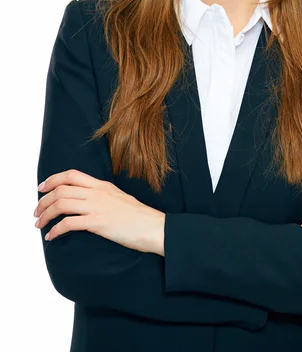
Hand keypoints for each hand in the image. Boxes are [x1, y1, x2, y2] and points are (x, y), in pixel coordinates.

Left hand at [34, 169, 164, 254]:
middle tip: (36, 212)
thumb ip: (102, 196)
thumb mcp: (119, 198)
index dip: (52, 180)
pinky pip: (68, 224)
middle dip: (43, 201)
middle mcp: (97, 193)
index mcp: (102, 185)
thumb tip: (86, 201)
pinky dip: (55, 230)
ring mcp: (97, 207)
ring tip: (39, 224)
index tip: (41, 188)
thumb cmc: (138, 216)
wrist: (153, 226)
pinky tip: (51, 237)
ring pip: (61, 204)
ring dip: (45, 215)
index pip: (71, 175)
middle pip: (61, 189)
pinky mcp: (98, 222)